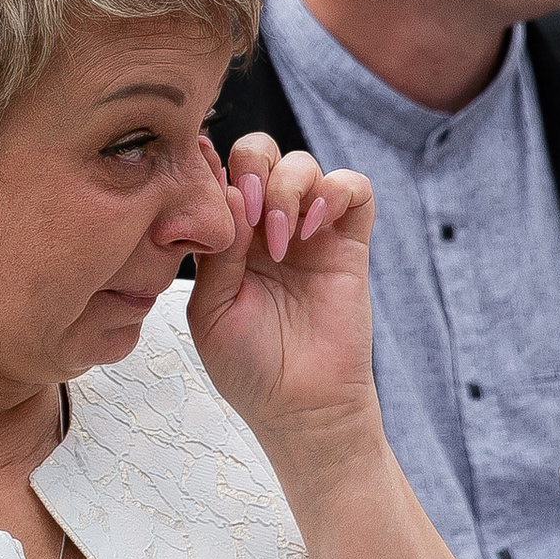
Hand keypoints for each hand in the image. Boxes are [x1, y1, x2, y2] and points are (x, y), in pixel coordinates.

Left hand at [186, 136, 379, 465]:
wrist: (301, 406)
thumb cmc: (249, 366)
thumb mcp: (211, 310)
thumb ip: (217, 252)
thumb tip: (232, 192)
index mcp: (227, 237)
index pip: (219, 175)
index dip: (211, 168)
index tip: (205, 189)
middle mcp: (267, 226)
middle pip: (260, 152)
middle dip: (252, 167)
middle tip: (250, 210)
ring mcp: (311, 231)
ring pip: (303, 162)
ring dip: (287, 188)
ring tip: (281, 241)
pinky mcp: (350, 242)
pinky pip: (355, 187)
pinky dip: (335, 191)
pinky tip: (314, 228)